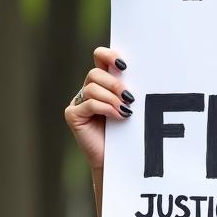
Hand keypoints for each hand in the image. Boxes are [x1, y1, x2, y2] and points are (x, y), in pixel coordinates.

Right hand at [64, 47, 133, 170]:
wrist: (119, 161)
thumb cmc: (129, 133)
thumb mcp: (132, 107)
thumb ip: (130, 91)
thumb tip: (143, 75)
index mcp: (103, 83)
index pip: (100, 58)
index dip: (108, 55)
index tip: (124, 64)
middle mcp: (88, 90)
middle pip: (95, 73)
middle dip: (114, 83)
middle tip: (129, 97)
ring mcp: (78, 103)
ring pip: (91, 88)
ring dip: (111, 98)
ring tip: (125, 111)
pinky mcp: (73, 115)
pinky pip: (87, 104)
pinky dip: (104, 108)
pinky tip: (118, 116)